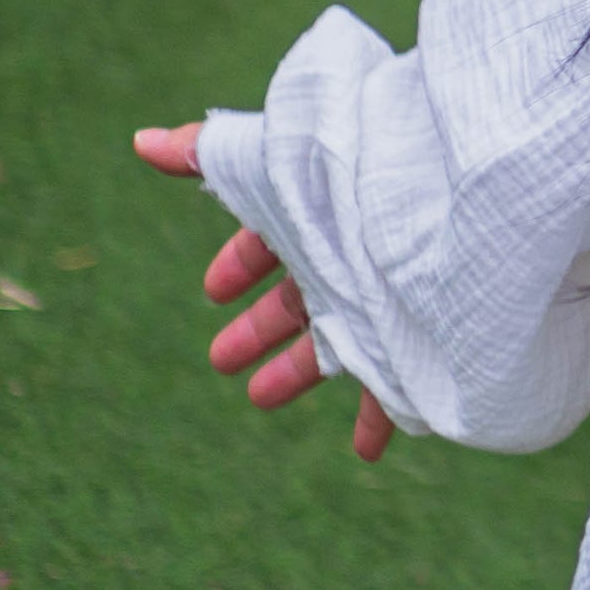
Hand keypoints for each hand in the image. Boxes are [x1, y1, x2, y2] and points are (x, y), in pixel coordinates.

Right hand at [132, 124, 396, 461]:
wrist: (450, 193)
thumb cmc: (353, 172)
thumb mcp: (271, 161)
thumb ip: (209, 153)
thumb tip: (139, 141)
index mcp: (319, 217)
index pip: (272, 241)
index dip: (240, 264)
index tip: (213, 291)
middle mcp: (354, 258)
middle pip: (300, 298)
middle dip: (260, 327)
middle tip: (222, 361)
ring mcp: (388, 301)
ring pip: (340, 344)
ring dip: (300, 371)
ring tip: (262, 399)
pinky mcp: (421, 342)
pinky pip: (402, 389)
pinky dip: (380, 418)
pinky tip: (367, 449)